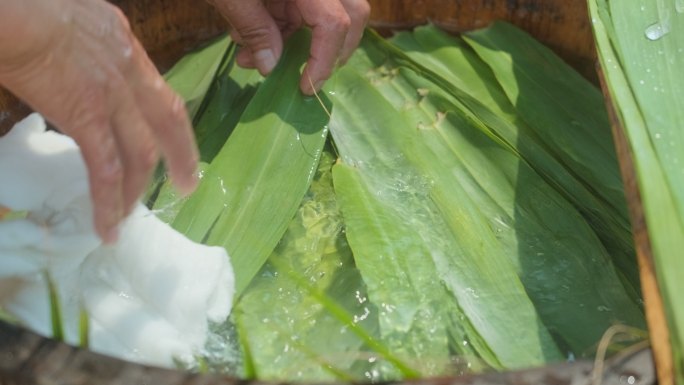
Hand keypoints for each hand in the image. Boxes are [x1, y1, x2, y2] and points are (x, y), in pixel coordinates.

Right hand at [0, 0, 198, 242]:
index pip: (156, 90)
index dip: (169, 121)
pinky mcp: (87, 119)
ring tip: (134, 215)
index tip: (175, 141)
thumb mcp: (74, 18)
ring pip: (140, 153)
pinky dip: (109, 203)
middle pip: (168, 121)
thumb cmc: (28, 7)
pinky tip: (108, 228)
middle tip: (188, 184)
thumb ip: (87, 47)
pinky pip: (106, 170)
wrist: (15, 11)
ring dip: (138, 188)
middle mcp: (129, 72)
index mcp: (125, 46)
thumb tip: (76, 64)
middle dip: (182, 155)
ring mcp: (113, 97)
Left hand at [208, 0, 369, 94]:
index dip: (324, 60)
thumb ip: (254, 28)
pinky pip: (302, 9)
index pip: (335, 23)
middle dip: (329, 52)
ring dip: (293, 43)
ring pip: (325, 16)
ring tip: (250, 55)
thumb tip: (271, 67)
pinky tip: (248, 39)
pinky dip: (280, 29)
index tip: (305, 88)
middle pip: (351, 16)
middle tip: (304, 78)